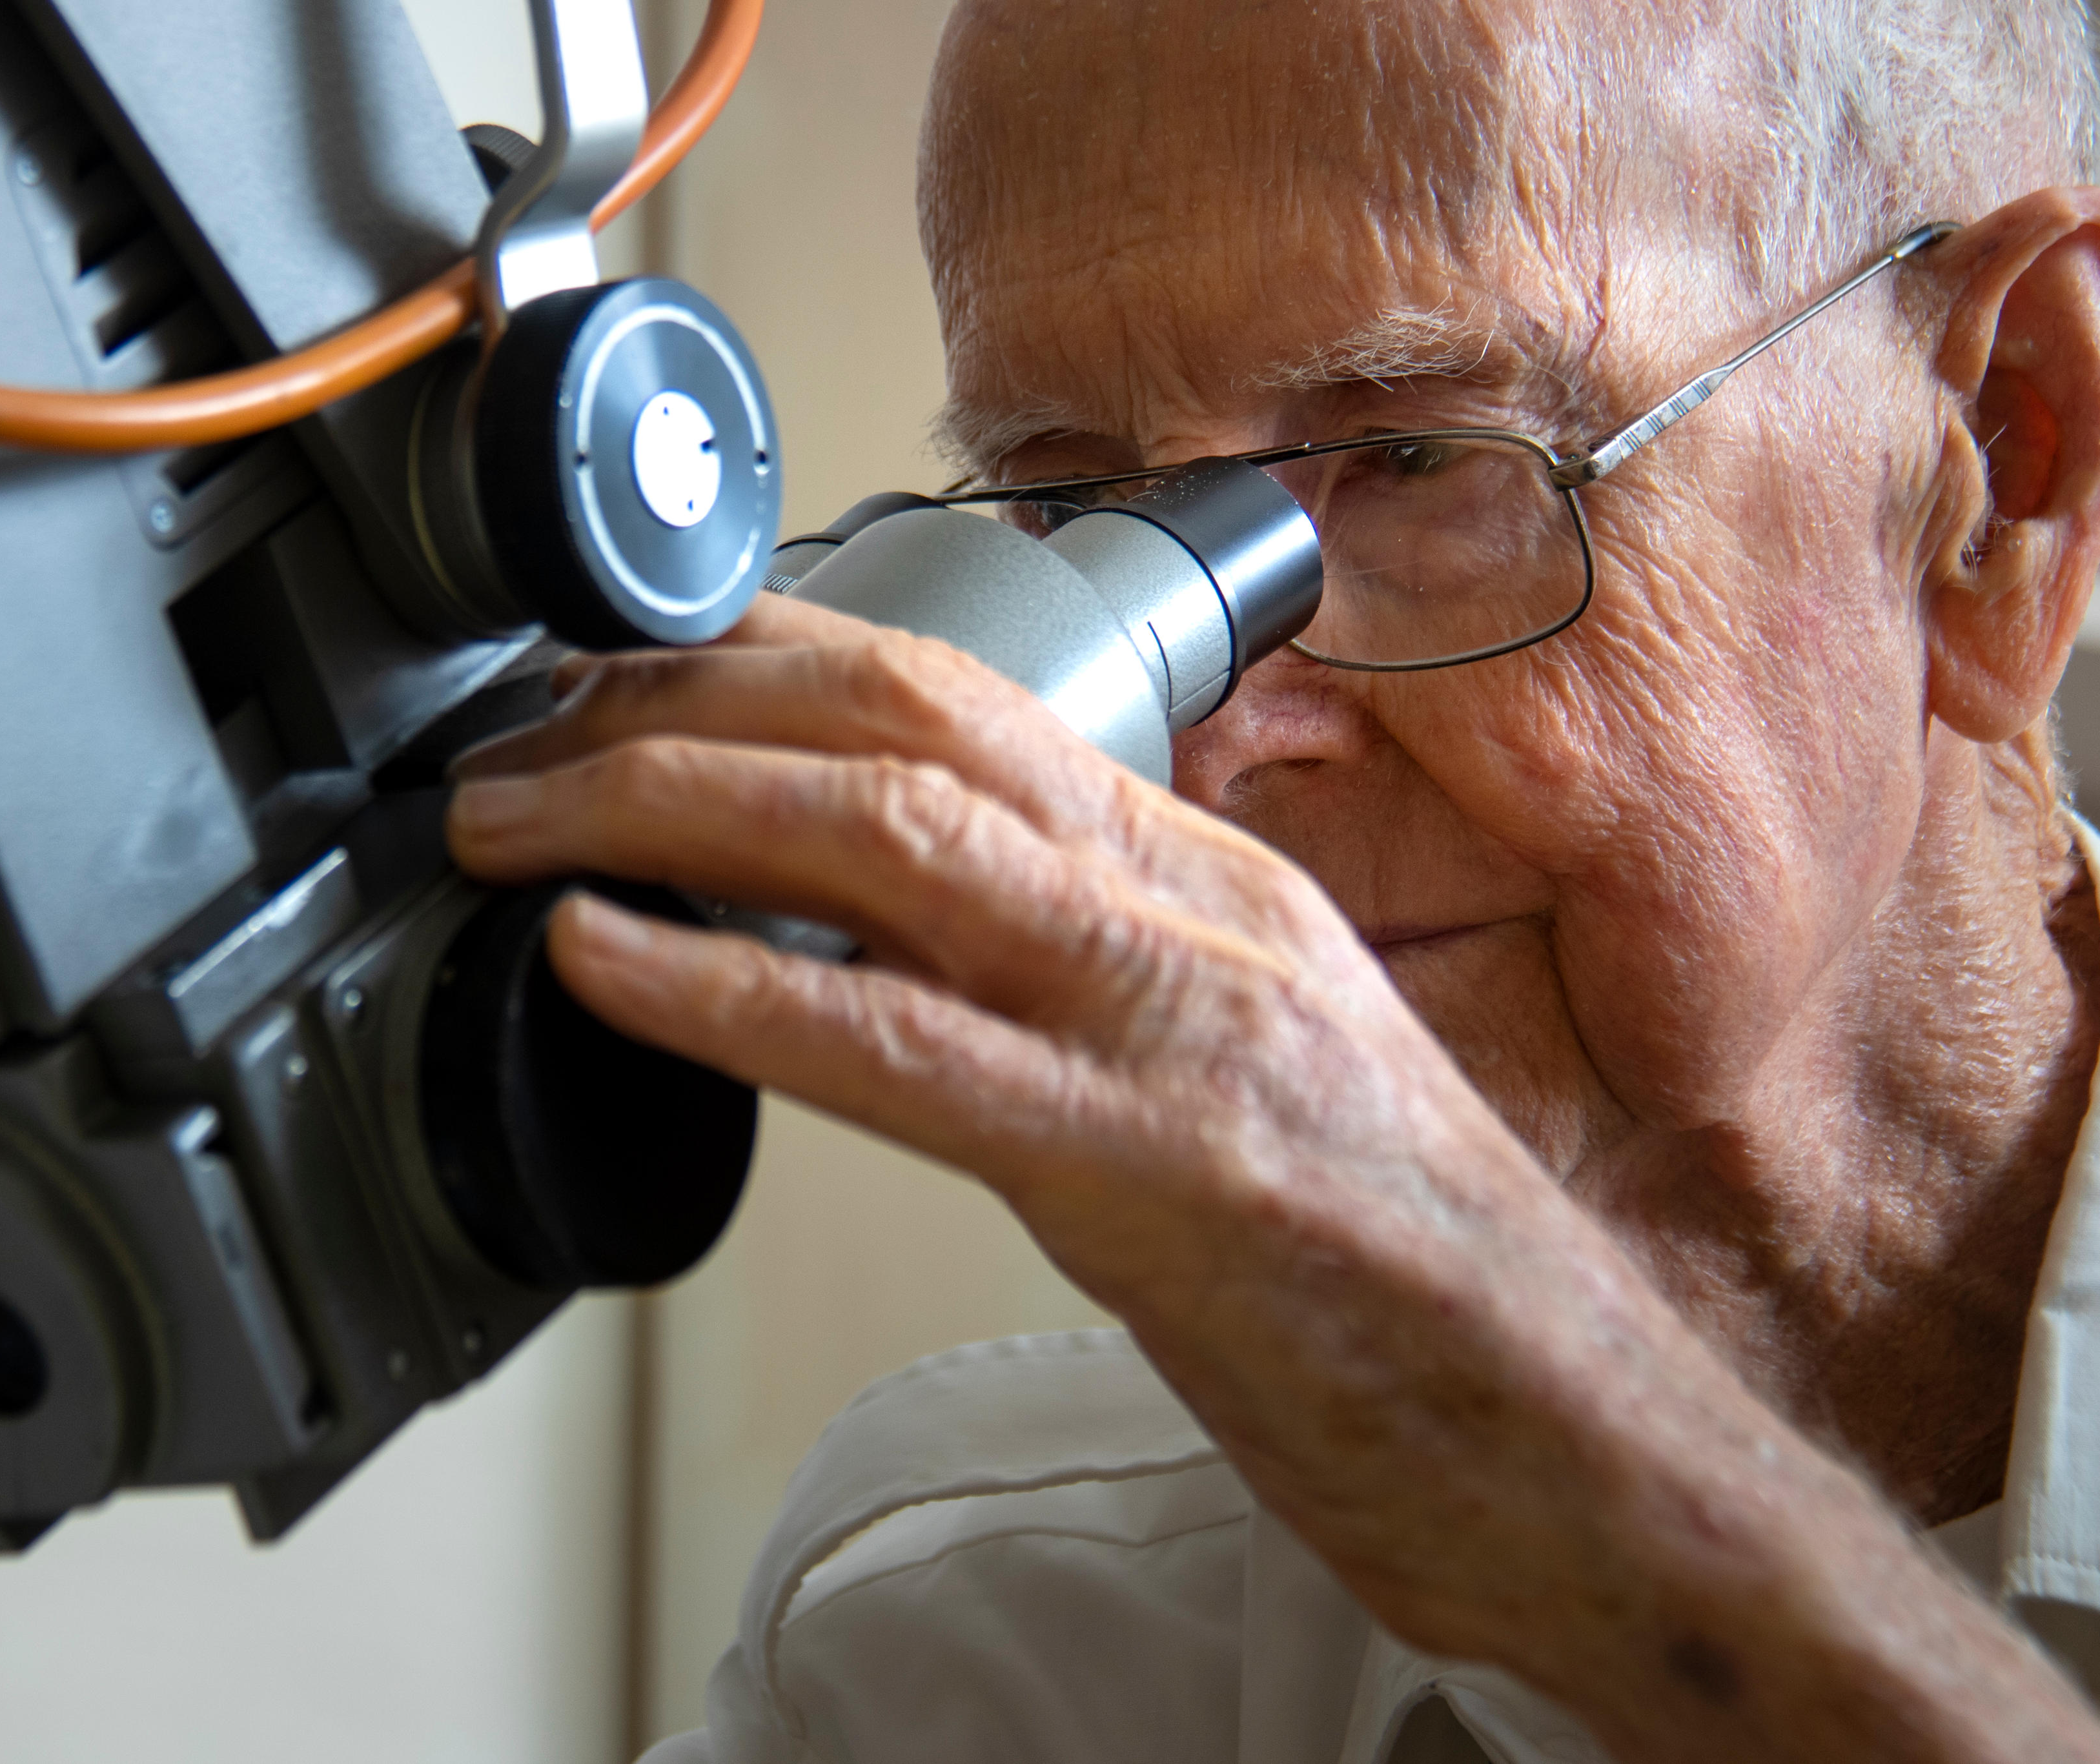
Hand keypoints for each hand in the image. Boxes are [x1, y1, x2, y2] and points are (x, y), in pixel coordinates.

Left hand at [446, 598, 2099, 1762]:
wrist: (1588, 1448)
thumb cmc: (1399, 1278)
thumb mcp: (1231, 1062)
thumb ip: (1077, 972)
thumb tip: (891, 935)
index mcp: (1208, 876)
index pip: (959, 688)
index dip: (760, 652)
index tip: (618, 659)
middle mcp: (1195, 910)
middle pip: (905, 719)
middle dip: (677, 700)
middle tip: (511, 734)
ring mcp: (1185, 1031)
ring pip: (895, 838)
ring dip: (666, 805)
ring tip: (512, 823)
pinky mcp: (1163, 1181)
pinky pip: (910, 1049)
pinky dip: (732, 990)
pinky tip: (606, 964)